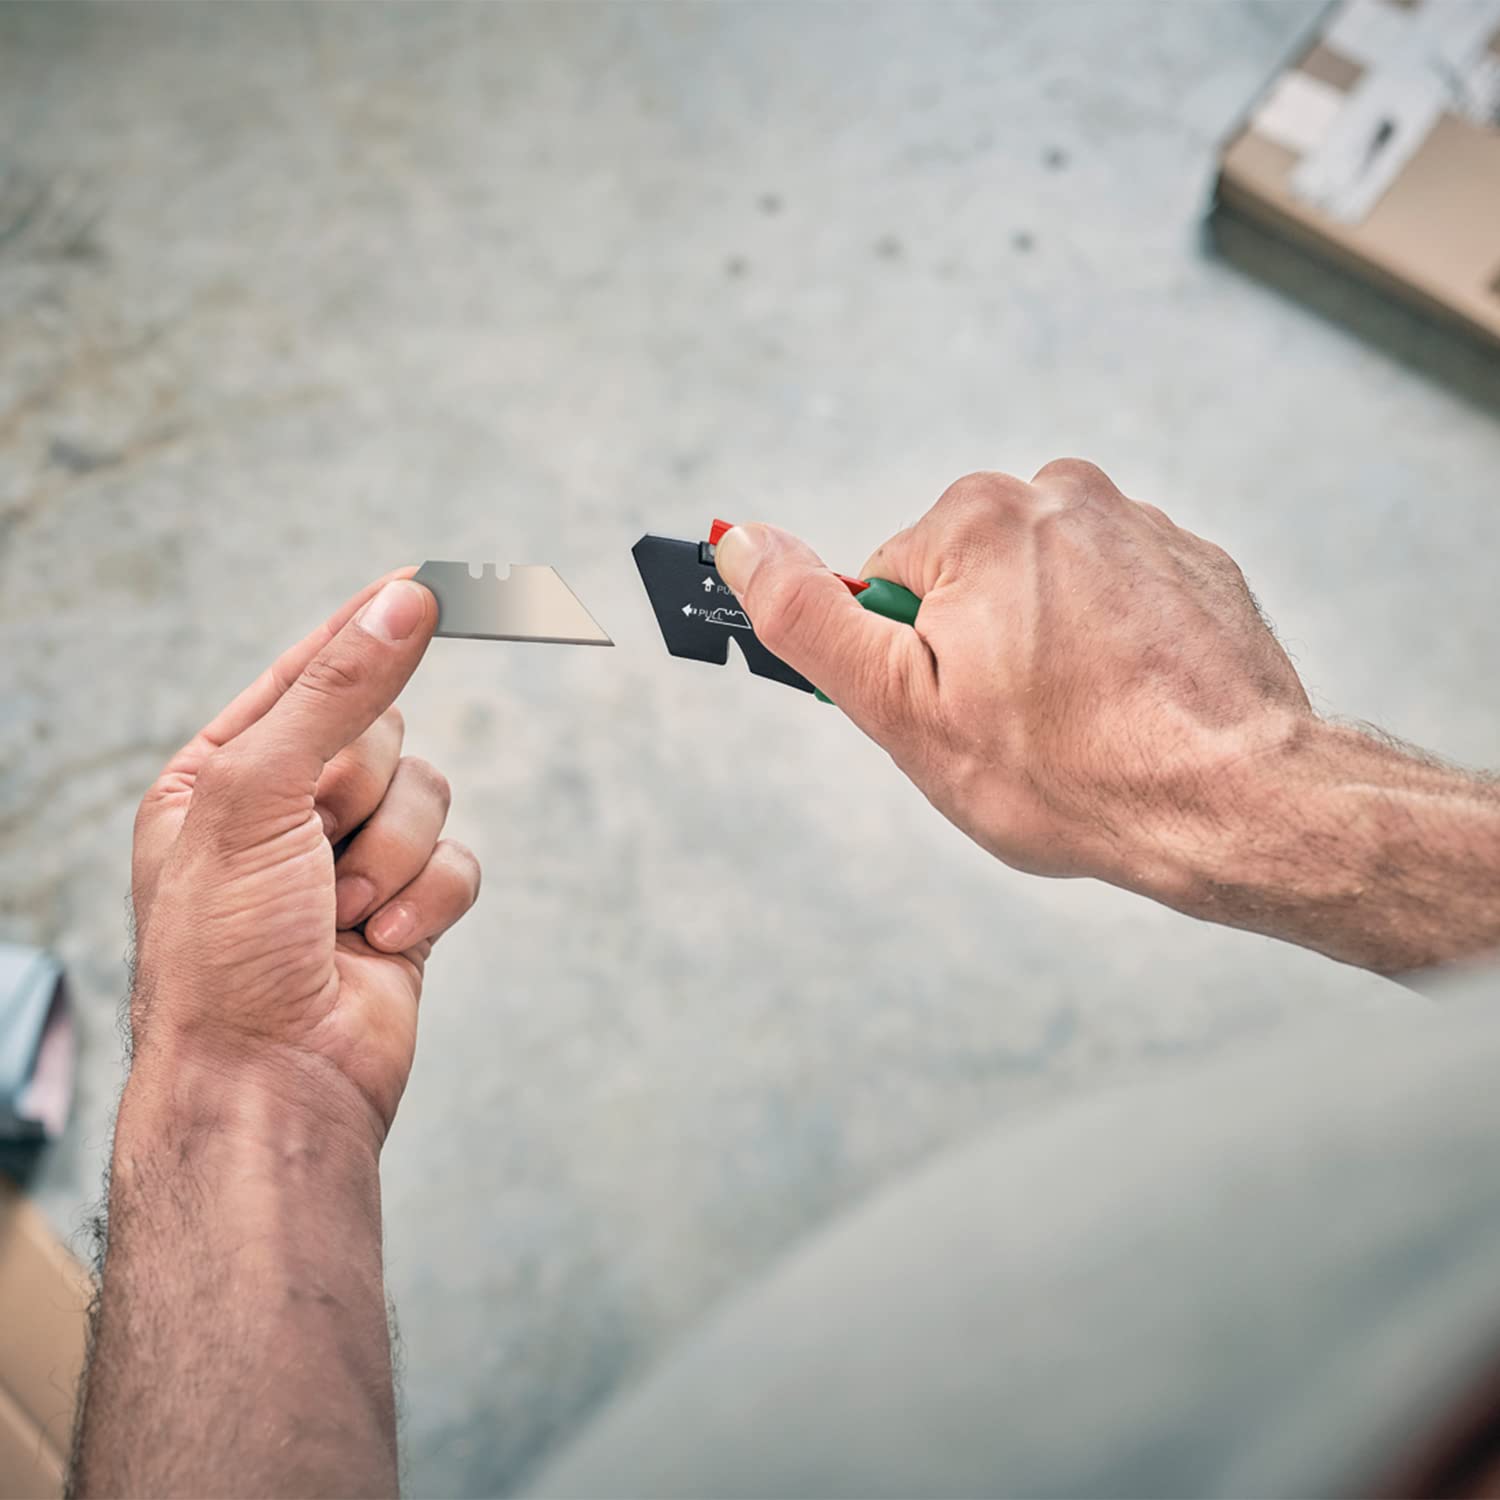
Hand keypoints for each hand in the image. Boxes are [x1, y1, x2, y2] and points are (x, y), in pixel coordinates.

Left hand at [129, 571, 481, 1141]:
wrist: (268, 1083)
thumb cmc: (223, 954)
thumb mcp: (256, 795)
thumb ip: (339, 691)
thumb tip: (406, 602)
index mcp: (220, 775)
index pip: (305, 671)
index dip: (361, 626)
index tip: (423, 576)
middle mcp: (287, 811)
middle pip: (384, 732)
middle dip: (358, 788)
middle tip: (315, 837)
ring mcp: (350, 861)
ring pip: (429, 795)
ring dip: (389, 854)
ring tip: (337, 910)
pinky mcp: (406, 908)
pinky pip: (458, 861)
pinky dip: (426, 898)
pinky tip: (380, 939)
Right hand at [714, 461, 1309, 895]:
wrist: (1238, 800)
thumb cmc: (1069, 771)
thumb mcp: (903, 709)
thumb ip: (810, 618)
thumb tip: (740, 542)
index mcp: (975, 518)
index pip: (889, 586)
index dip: (909, 664)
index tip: (956, 712)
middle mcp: (1060, 494)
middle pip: (968, 583)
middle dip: (977, 653)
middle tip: (1019, 731)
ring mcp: (1139, 524)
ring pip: (1045, 594)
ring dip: (1049, 652)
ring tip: (1085, 727)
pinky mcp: (1195, 564)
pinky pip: (1118, 601)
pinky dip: (1115, 650)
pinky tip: (1135, 709)